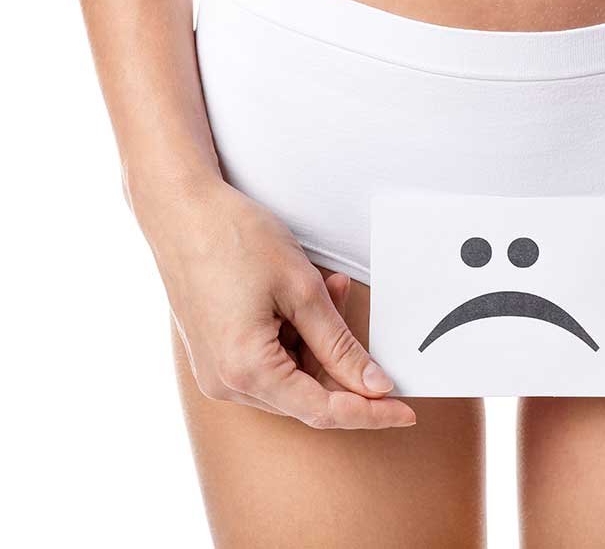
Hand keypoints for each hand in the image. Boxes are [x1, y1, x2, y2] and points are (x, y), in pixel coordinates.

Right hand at [138, 177, 415, 429]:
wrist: (179, 209)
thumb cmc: (233, 239)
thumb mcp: (302, 290)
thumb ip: (340, 346)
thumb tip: (374, 386)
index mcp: (247, 371)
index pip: (323, 410)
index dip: (371, 413)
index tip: (406, 412)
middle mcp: (226, 382)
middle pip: (307, 396)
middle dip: (345, 367)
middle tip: (377, 341)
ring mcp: (217, 370)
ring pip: (291, 377)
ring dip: (320, 343)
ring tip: (333, 289)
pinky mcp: (216, 354)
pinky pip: (269, 361)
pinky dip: (296, 336)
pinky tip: (305, 298)